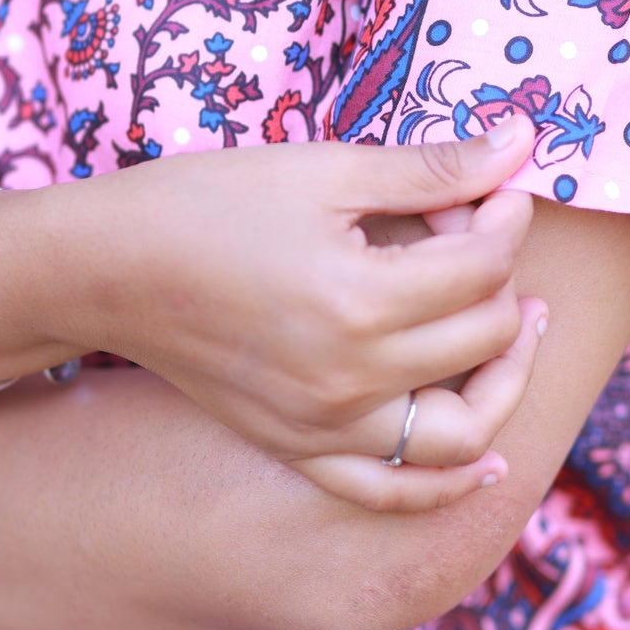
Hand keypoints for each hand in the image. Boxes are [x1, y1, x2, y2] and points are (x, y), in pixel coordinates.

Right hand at [62, 118, 543, 490]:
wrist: (105, 268)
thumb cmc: (207, 203)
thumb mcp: (325, 169)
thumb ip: (432, 167)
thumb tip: (524, 141)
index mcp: (358, 299)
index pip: (483, 266)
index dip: (505, 217)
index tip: (493, 188)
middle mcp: (348, 377)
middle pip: (482, 337)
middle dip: (502, 277)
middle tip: (478, 234)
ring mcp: (323, 425)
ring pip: (459, 433)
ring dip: (506, 383)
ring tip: (520, 334)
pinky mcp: (297, 448)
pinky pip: (389, 489)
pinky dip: (447, 484)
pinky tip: (488, 459)